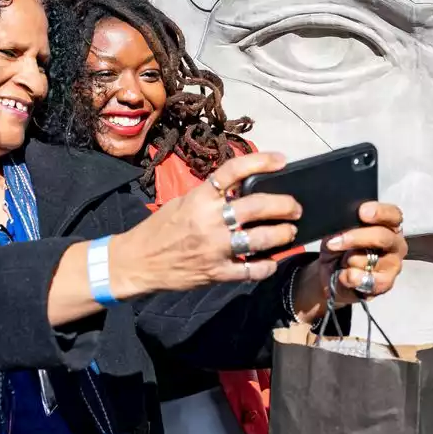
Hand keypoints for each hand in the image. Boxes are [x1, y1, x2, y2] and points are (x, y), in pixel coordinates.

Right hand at [107, 152, 301, 298]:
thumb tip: (244, 186)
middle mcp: (209, 221)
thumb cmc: (160, 228)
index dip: (261, 161)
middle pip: (256, 206)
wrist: (136, 261)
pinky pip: (250, 270)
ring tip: (290, 232)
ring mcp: (214, 248)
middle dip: (284, 205)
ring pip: (259, 239)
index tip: (281, 159)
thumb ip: (211, 195)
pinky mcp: (216, 273)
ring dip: (281, 234)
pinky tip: (272, 261)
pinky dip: (266, 266)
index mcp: (199, 198)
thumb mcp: (183, 202)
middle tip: (295, 207)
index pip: (233, 171)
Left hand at [292, 201, 405, 321]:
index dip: (379, 212)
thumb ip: (346, 225)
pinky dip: (350, 277)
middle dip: (356, 238)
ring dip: (350, 261)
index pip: (393, 214)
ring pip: (371, 260)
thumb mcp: (338, 232)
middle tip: (334, 243)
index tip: (362, 212)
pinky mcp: (386, 284)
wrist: (331, 275)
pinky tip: (345, 275)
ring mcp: (393, 265)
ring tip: (343, 262)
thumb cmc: (341, 248)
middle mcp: (396, 244)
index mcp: (388, 225)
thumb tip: (344, 224)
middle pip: (382, 237)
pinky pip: (367, 280)